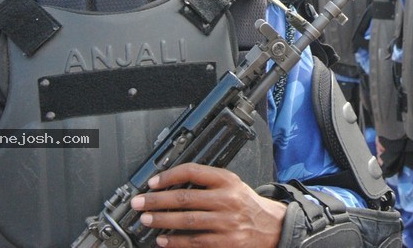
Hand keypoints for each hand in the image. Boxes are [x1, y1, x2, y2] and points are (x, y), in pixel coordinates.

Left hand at [131, 162, 286, 247]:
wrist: (272, 227)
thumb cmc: (247, 205)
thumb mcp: (233, 185)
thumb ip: (207, 182)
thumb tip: (171, 185)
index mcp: (228, 181)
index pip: (193, 172)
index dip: (169, 176)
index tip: (153, 182)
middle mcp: (227, 200)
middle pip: (185, 199)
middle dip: (157, 201)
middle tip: (140, 203)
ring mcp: (226, 223)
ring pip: (187, 222)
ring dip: (162, 221)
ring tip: (146, 220)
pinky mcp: (225, 243)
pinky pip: (194, 242)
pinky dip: (175, 242)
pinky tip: (162, 240)